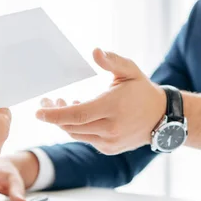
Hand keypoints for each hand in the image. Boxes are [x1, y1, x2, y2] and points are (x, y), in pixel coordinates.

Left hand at [36, 48, 165, 154]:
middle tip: (46, 102)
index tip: (39, 111)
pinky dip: (78, 128)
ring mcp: (110, 141)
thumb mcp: (130, 70)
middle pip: (72, 126)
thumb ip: (112, 61)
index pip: (78, 115)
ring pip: (76, 134)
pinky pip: (86, 139)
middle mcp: (111, 128)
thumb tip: (95, 51)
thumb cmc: (142, 90)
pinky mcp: (109, 149)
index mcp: (114, 107)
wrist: (162, 117)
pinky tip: (80, 114)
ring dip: (65, 122)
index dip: (55, 115)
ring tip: (63, 105)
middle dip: (55, 115)